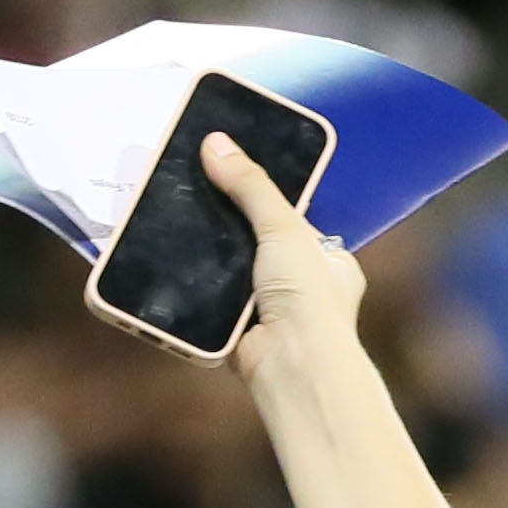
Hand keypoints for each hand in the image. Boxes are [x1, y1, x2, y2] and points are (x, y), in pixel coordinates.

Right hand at [168, 130, 364, 375]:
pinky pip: (213, 301)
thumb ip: (251, 185)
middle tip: (198, 197)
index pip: (297, 222)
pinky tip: (175, 264)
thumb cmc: (308, 297)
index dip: (267, 201)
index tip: (235, 179)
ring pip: (234, 273)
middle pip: (261, 246)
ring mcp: (273, 312)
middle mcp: (306, 289)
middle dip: (233, 231)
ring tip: (178, 223)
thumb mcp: (284, 226)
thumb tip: (216, 143)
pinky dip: (197, 287)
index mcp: (332, 263)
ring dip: (212, 259)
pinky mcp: (241, 331)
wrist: (293, 364)